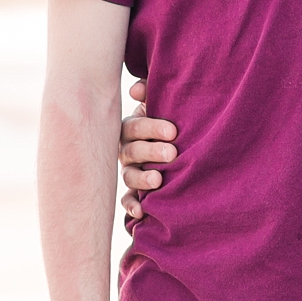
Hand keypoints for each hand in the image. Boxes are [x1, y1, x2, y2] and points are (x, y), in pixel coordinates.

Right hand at [118, 80, 178, 219]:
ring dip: (142, 178)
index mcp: (131, 128)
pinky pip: (127, 199)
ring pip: (129, 175)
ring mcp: (129, 171)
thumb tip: (137, 89)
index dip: (151, 128)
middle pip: (133, 151)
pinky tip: (141, 211)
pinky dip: (131, 206)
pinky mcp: (134, 191)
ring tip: (158, 180)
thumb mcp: (159, 105)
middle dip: (152, 152)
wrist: (175, 142)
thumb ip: (149, 94)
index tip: (173, 131)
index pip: (135, 127)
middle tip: (172, 153)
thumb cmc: (166, 119)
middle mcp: (126, 150)